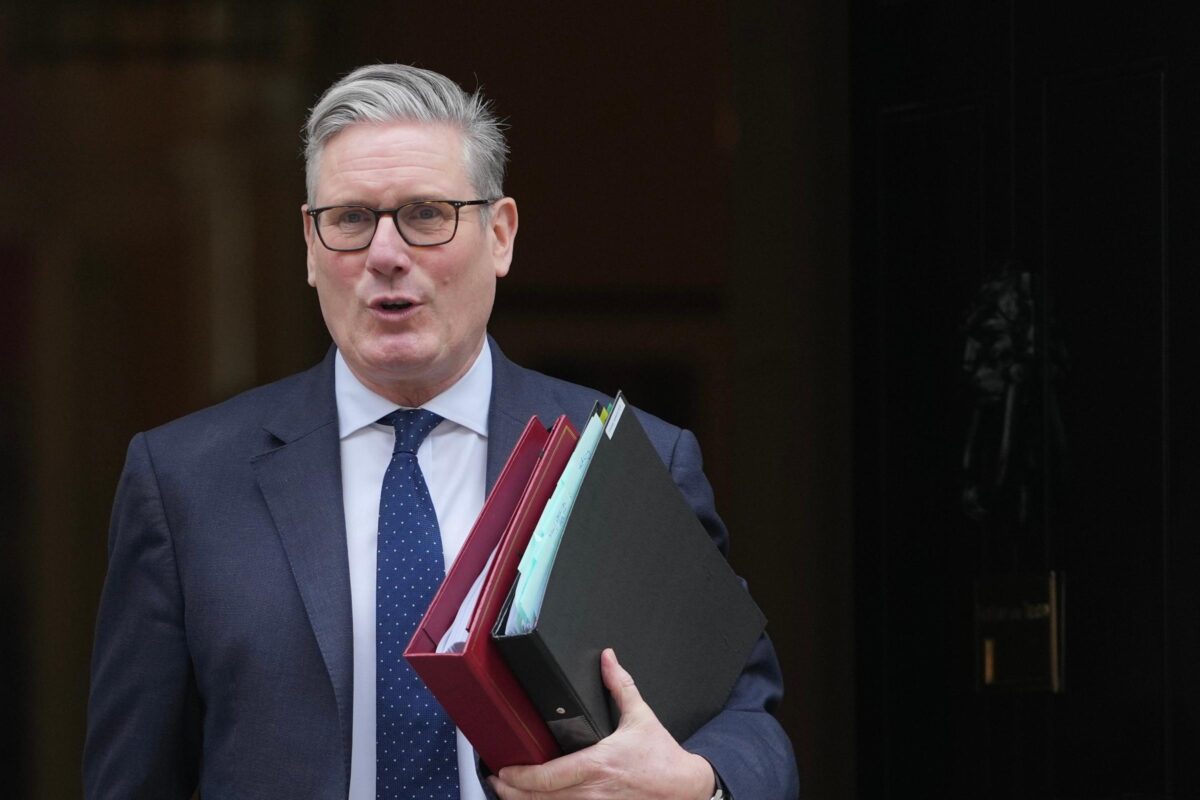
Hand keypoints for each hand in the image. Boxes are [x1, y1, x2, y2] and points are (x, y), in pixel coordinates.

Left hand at [489, 648, 714, 798]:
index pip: (548, 776)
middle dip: (512, 793)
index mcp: (597, 764)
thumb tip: (608, 658)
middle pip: (541, 799)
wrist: (685, 788)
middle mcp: (593, 791)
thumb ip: (620, 685)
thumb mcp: (641, 716)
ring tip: (508, 794)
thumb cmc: (662, 757)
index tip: (503, 769)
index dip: (520, 776)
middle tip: (495, 782)